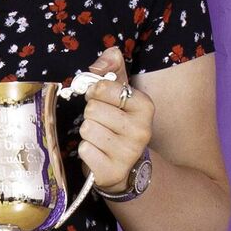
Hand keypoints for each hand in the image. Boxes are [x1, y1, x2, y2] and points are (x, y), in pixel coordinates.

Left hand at [76, 46, 153, 191]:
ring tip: (101, 138)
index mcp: (145, 106)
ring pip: (87, 128)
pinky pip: (84, 150)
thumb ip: (112, 67)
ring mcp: (128, 153)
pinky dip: (86, 150)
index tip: (103, 101)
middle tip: (102, 123)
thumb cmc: (119, 123)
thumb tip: (101, 60)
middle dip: (91, 114)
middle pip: (92, 109)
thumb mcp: (121, 92)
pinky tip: (98, 153)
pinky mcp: (112, 170)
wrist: (128, 166)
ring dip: (88, 133)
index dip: (95, 92)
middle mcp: (141, 130)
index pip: (103, 87)